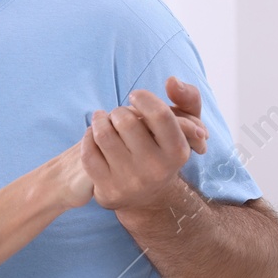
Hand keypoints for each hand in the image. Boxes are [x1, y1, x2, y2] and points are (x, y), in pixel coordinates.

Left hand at [81, 77, 207, 211]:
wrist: (147, 196)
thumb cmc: (164, 150)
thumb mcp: (184, 126)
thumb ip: (188, 98)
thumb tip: (172, 81)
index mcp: (177, 152)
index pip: (160, 115)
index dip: (144, 99)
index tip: (135, 97)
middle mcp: (155, 170)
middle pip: (126, 121)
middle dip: (119, 111)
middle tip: (119, 114)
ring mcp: (130, 182)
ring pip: (103, 135)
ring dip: (99, 120)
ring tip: (102, 119)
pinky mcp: (107, 190)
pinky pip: (88, 153)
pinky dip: (88, 138)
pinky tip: (94, 136)